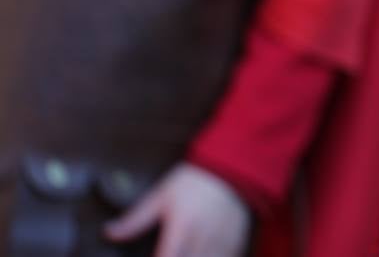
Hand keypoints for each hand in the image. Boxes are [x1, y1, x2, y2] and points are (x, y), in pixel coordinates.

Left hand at [105, 164, 249, 256]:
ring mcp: (221, 244)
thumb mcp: (162, 195)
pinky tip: (204, 255)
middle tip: (168, 253)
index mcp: (181, 229)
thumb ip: (135, 219)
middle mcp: (202, 240)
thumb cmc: (194, 181)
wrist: (232, 166)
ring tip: (184, 254)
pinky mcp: (235, 243)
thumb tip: (108, 232)